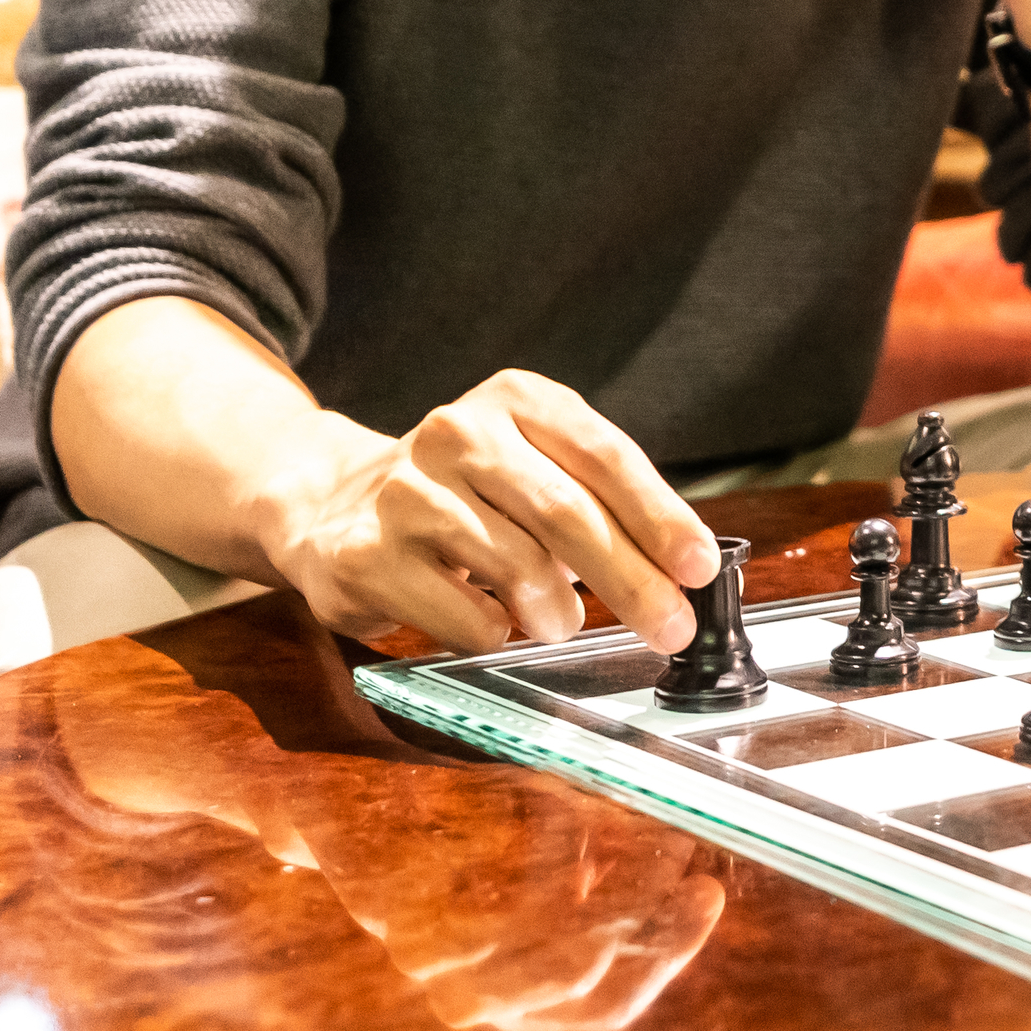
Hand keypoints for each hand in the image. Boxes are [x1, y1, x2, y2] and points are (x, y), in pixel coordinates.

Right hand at [249, 371, 720, 654]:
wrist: (329, 505)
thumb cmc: (465, 496)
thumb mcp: (535, 470)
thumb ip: (602, 505)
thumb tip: (680, 570)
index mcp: (516, 400)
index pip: (605, 457)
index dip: (660, 517)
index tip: (700, 568)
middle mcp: (457, 431)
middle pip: (568, 513)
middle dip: (632, 580)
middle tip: (670, 625)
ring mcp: (404, 490)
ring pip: (517, 564)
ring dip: (557, 610)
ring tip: (560, 620)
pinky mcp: (364, 553)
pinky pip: (462, 613)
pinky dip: (494, 631)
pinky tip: (492, 622)